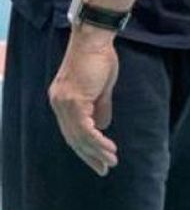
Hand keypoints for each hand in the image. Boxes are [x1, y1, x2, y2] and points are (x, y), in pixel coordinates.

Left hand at [48, 27, 120, 175]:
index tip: (99, 159)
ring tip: (110, 161)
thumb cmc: (99, 57)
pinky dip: (96, 140)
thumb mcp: (101, 86)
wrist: (93, 39)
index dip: (85, 148)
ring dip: (96, 151)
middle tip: (104, 169)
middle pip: (73, 138)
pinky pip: (84, 127)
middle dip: (90, 156)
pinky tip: (107, 148)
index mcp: (63, 101)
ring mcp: (64, 103)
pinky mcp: (73, 100)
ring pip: (78, 136)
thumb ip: (100, 107)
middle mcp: (59, 104)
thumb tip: (102, 127)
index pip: (72, 131)